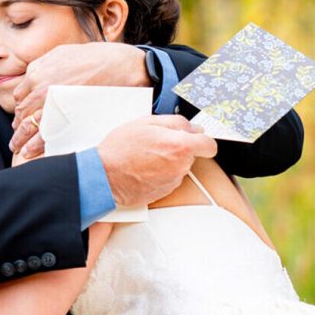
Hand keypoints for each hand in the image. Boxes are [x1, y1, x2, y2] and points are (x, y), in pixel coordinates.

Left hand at [10, 43, 148, 156]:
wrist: (121, 66)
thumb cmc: (96, 57)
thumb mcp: (63, 52)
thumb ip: (43, 64)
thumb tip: (32, 74)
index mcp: (37, 72)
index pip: (20, 96)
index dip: (20, 108)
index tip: (22, 116)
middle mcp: (40, 89)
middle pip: (22, 113)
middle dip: (18, 126)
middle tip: (16, 136)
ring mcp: (52, 104)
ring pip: (29, 125)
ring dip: (21, 138)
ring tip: (18, 147)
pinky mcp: (66, 118)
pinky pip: (45, 134)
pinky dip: (35, 145)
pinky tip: (29, 152)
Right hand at [97, 115, 217, 208]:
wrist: (104, 176)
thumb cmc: (120, 149)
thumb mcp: (146, 122)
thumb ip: (176, 122)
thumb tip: (193, 127)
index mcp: (179, 146)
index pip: (209, 146)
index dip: (203, 140)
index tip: (197, 139)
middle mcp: (180, 166)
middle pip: (192, 155)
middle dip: (180, 148)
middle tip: (158, 143)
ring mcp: (173, 181)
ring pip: (180, 167)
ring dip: (169, 161)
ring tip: (147, 156)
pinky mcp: (164, 192)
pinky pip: (170, 179)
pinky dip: (161, 173)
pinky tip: (144, 167)